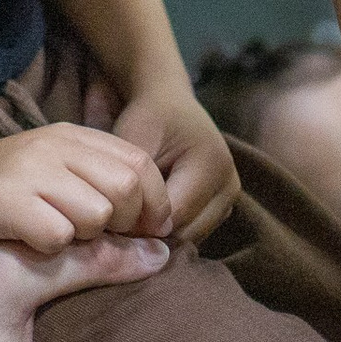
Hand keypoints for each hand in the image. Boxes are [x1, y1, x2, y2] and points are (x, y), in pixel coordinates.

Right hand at [0, 123, 173, 252]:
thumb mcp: (51, 174)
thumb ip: (100, 187)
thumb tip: (162, 233)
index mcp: (69, 136)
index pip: (140, 163)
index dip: (153, 203)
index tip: (145, 232)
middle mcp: (52, 146)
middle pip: (125, 189)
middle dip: (124, 225)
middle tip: (98, 240)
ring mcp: (27, 171)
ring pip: (96, 216)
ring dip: (84, 238)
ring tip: (54, 236)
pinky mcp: (4, 201)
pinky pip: (57, 238)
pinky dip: (50, 250)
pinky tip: (27, 242)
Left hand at [113, 85, 239, 245]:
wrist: (170, 103)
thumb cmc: (149, 117)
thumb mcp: (135, 142)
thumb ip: (136, 185)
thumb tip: (134, 232)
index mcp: (213, 165)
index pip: (174, 216)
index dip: (138, 225)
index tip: (111, 220)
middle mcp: (229, 186)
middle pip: (185, 233)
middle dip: (150, 233)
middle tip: (118, 223)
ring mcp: (229, 199)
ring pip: (189, 238)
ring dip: (160, 235)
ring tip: (132, 217)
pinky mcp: (221, 208)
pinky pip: (193, 233)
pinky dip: (169, 231)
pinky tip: (147, 216)